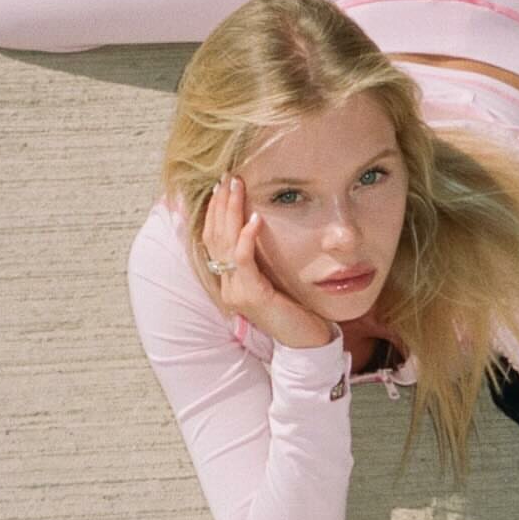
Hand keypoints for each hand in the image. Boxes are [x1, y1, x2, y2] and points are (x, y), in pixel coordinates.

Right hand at [203, 175, 337, 349]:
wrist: (305, 342)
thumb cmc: (296, 309)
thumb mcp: (274, 278)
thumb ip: (262, 258)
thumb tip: (260, 225)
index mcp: (229, 281)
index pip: (213, 239)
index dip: (216, 211)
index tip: (224, 185)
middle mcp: (227, 286)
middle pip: (214, 236)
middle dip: (221, 203)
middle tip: (228, 177)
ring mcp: (236, 291)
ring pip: (225, 243)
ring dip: (231, 211)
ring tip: (236, 187)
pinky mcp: (252, 296)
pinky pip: (243, 261)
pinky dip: (247, 238)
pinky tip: (254, 220)